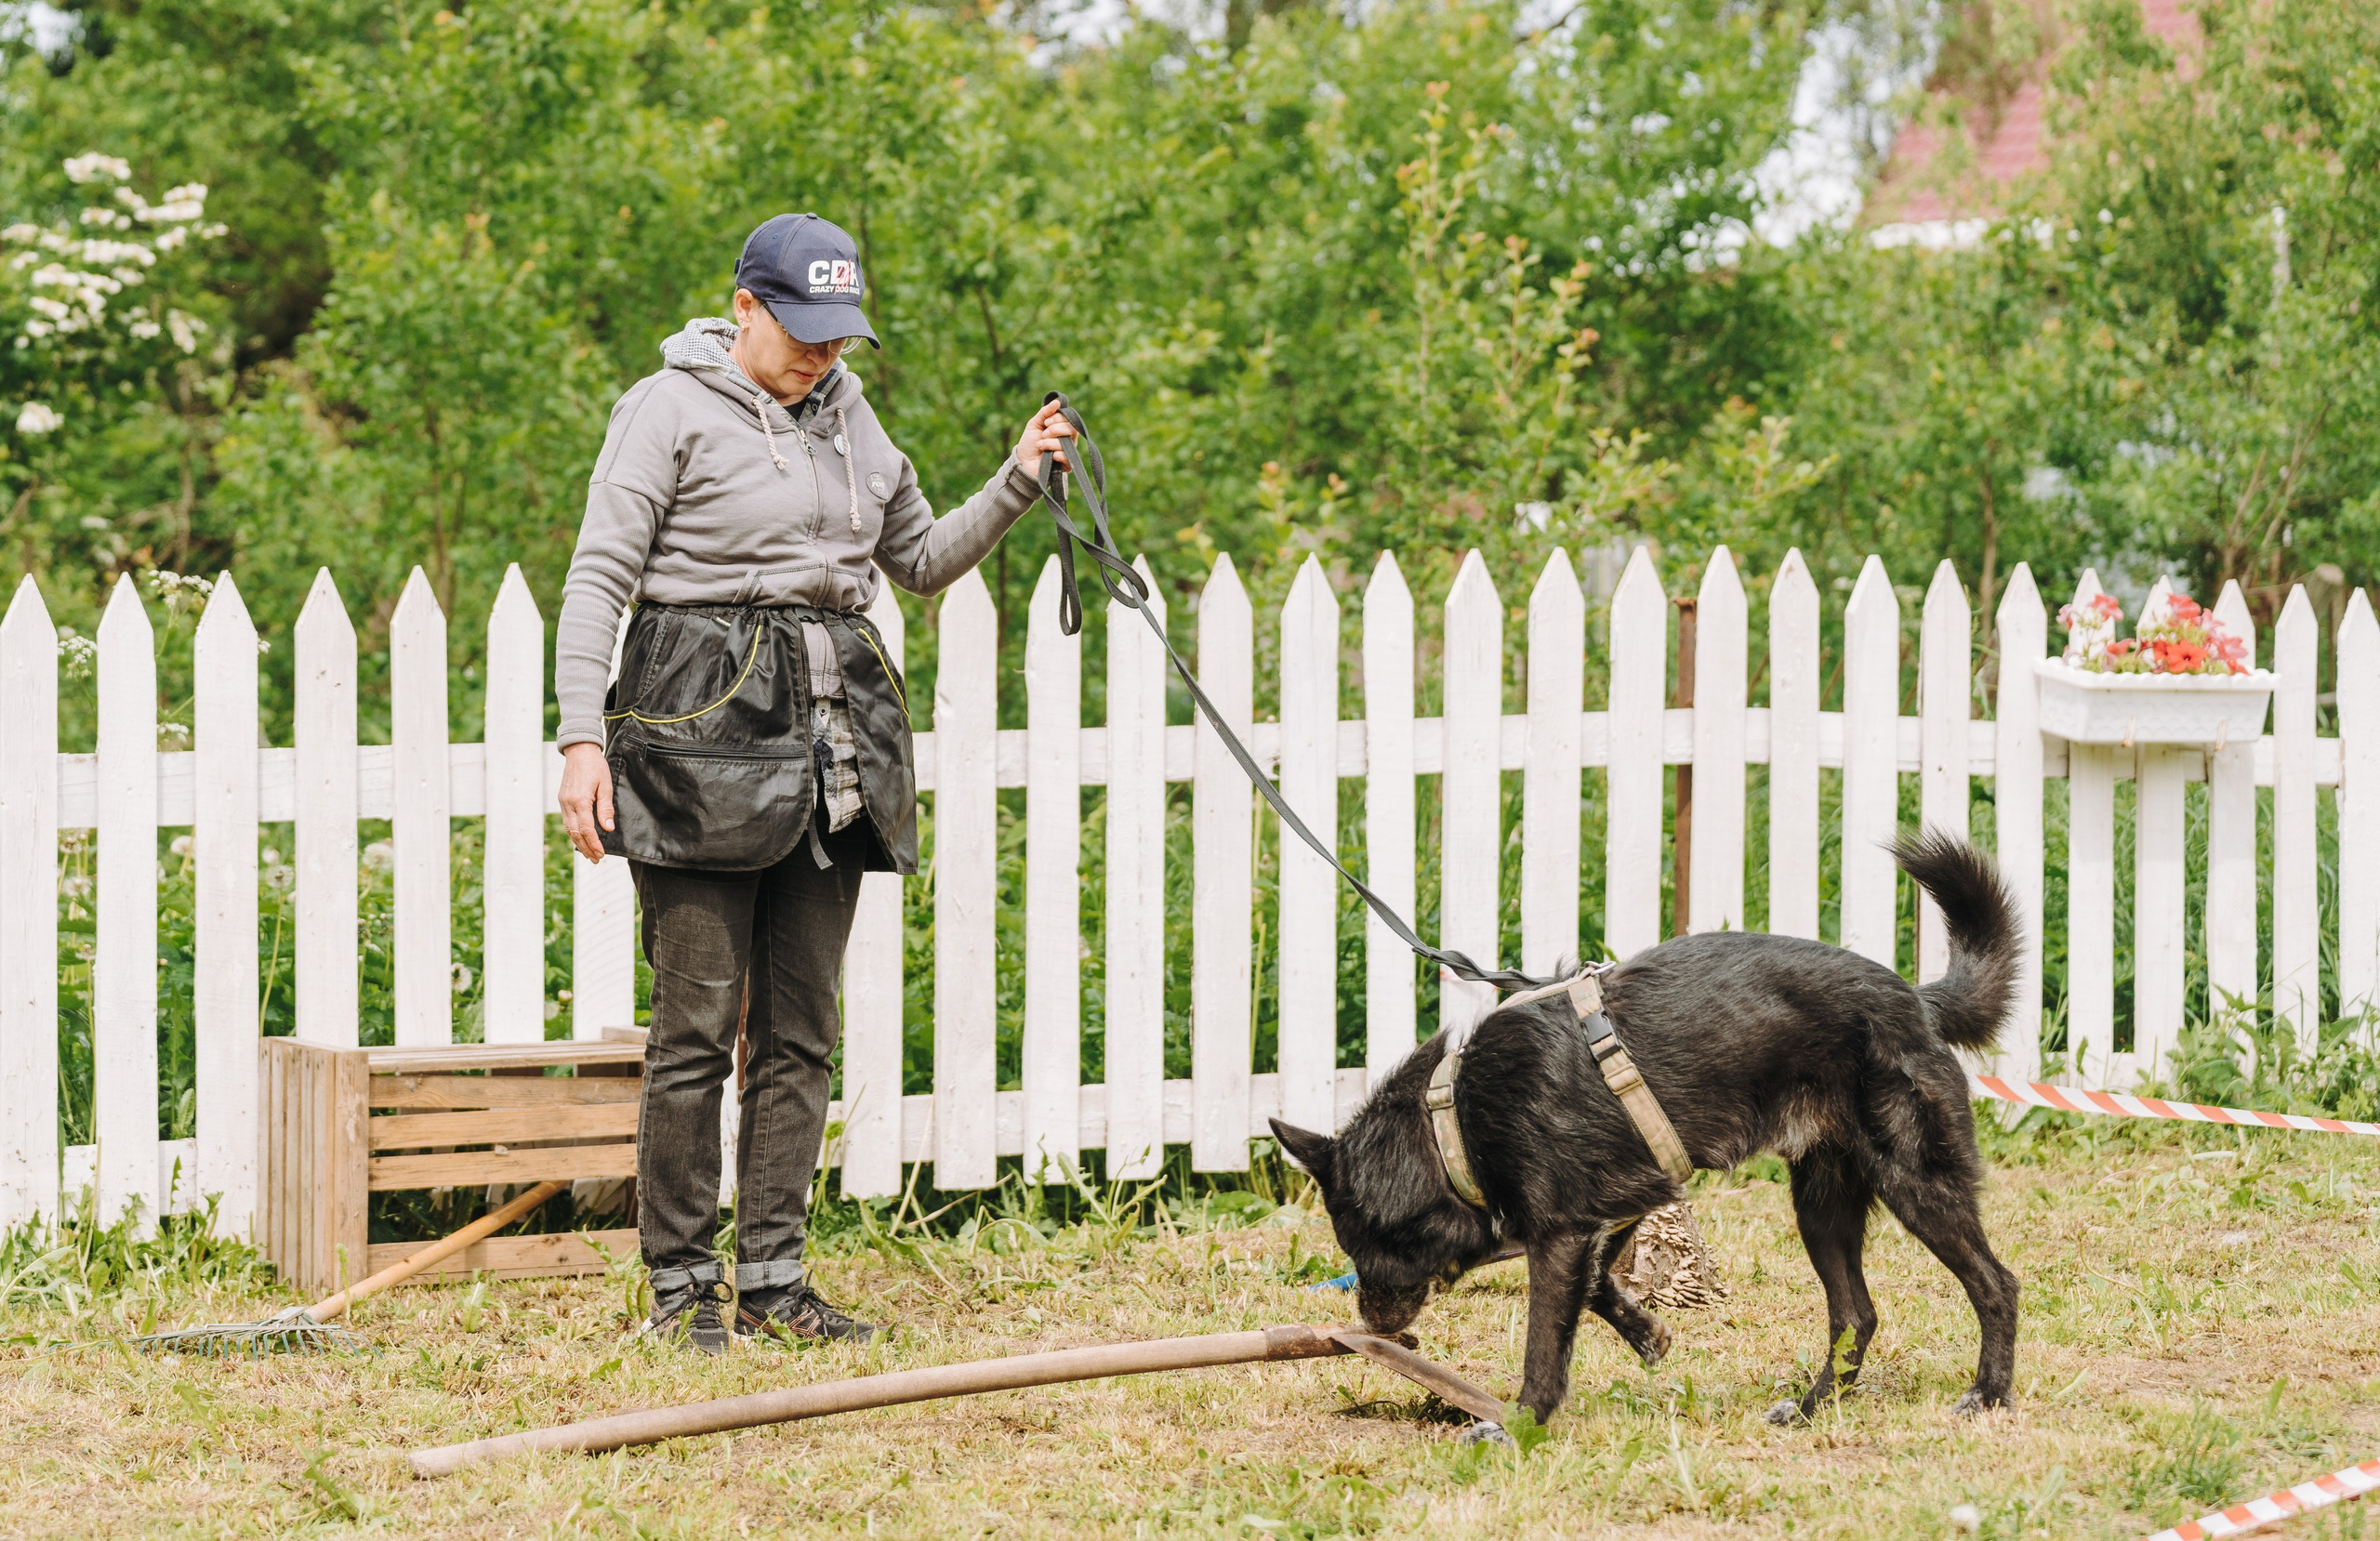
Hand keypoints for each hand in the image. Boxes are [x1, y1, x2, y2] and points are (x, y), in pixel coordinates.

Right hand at [558, 742, 615, 862]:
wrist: (579, 752)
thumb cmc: (595, 767)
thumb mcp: (605, 785)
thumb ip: (606, 808)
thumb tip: (608, 828)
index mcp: (580, 800)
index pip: (586, 828)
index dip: (593, 843)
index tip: (601, 853)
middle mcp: (568, 803)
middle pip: (575, 832)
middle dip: (586, 848)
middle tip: (596, 859)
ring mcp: (563, 802)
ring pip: (569, 829)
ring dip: (579, 843)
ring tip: (589, 854)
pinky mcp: (562, 800)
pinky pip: (567, 821)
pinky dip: (574, 833)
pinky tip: (581, 839)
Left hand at [1013, 399, 1075, 475]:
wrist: (1023, 462)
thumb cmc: (1029, 443)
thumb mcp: (1034, 424)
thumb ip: (1045, 412)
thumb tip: (1057, 401)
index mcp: (1062, 428)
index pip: (1069, 419)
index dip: (1058, 418)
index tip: (1046, 422)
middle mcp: (1068, 439)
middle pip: (1071, 429)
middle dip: (1055, 430)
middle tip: (1043, 434)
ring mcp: (1068, 452)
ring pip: (1067, 442)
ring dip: (1050, 443)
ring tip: (1040, 445)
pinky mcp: (1066, 464)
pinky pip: (1067, 456)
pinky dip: (1055, 454)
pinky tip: (1048, 456)